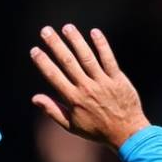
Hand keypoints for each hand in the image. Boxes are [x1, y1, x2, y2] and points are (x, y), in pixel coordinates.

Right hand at [29, 25, 150, 149]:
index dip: (43, 62)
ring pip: (87, 57)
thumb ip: (53, 111)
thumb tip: (35, 98)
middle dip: (55, 45)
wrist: (126, 134)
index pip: (54, 76)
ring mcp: (103, 83)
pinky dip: (102, 45)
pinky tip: (94, 32)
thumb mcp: (72, 126)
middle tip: (46, 31)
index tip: (35, 50)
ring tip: (67, 28)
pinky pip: (109, 59)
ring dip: (76, 41)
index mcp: (74, 99)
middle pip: (68, 62)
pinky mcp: (118, 79)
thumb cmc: (97, 130)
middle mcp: (87, 88)